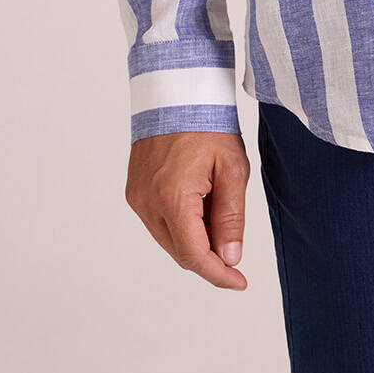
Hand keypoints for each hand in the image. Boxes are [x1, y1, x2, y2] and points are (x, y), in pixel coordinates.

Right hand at [125, 131, 250, 288]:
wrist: (177, 91)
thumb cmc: (208, 123)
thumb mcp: (232, 168)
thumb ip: (231, 216)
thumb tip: (230, 258)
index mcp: (172, 198)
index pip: (195, 255)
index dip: (218, 274)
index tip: (239, 281)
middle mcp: (147, 203)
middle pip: (181, 251)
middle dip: (209, 256)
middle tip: (235, 247)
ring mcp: (137, 197)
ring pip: (169, 239)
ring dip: (195, 239)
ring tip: (216, 208)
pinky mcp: (134, 191)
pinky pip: (158, 222)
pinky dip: (180, 223)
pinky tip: (199, 201)